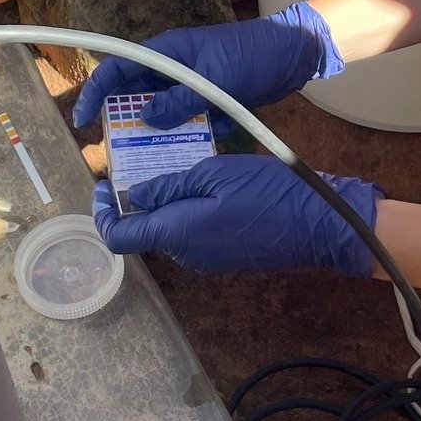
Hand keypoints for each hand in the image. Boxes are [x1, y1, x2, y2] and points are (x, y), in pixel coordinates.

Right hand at [73, 2, 343, 130]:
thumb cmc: (253, 55)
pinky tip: (205, 143)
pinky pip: (188, 121)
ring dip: (162, 133)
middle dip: (127, 122)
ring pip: (162, 113)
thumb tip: (146, 120)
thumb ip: (181, 100)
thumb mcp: (215, 80)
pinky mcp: (209, 100)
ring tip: (160, 157)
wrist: (294, 54)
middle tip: (121, 152)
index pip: (118, 68)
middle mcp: (173, 68)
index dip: (96, 93)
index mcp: (167, 53)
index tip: (83, 121)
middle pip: (135, 96)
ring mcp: (190, 84)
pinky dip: (193, 133)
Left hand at [93, 154, 379, 276]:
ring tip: (177, 164)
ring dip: (165, 202)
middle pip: (145, 230)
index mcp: (177, 233)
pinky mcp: (226, 256)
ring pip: (171, 229)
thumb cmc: (266, 191)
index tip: (101, 185)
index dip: (103, 213)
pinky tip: (205, 183)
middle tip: (141, 160)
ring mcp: (208, 259)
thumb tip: (135, 195)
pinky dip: (188, 210)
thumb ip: (170, 185)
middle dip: (137, 200)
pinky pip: (194, 233)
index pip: (120, 237)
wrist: (320, 223)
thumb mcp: (214, 173)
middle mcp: (186, 254)